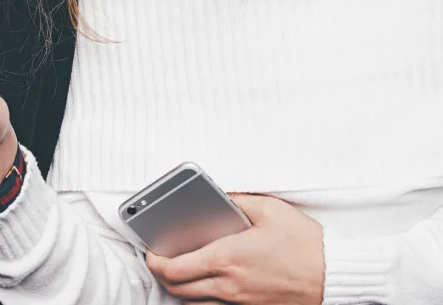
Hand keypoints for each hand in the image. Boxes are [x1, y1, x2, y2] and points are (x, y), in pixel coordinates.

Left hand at [146, 194, 324, 304]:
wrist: (337, 275)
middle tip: (164, 260)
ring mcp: (239, 302)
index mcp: (226, 257)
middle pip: (176, 290)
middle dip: (163, 276)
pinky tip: (209, 286)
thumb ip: (236, 201)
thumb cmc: (307, 244)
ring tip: (185, 274)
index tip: (152, 251)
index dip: (154, 261)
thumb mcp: (270, 209)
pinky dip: (205, 302)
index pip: (172, 268)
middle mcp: (228, 284)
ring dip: (183, 292)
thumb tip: (216, 196)